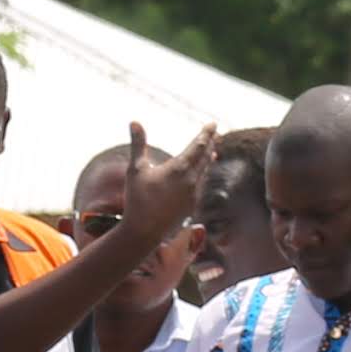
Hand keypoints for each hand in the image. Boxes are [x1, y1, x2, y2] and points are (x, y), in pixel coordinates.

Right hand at [111, 122, 219, 256]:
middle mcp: (191, 180)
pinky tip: (200, 174)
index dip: (206, 134)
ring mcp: (193, 193)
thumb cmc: (138, 198)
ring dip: (208, 158)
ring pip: (204, 171)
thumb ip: (138, 144)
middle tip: (215, 134)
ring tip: (212, 150)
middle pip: (205, 157)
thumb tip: (134, 121)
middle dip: (210, 143)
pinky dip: (202, 174)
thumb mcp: (136, 169)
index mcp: (180, 168)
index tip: (213, 124)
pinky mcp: (191, 204)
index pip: (198, 146)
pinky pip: (200, 184)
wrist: (145, 230)